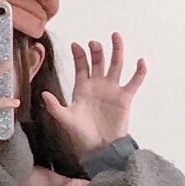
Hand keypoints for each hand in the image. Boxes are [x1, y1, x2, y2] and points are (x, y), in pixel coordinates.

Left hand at [40, 32, 145, 160]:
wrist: (100, 149)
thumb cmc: (82, 136)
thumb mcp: (66, 120)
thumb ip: (55, 107)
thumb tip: (43, 94)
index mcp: (82, 88)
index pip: (81, 66)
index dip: (78, 55)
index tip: (75, 44)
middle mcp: (98, 85)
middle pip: (98, 61)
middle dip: (96, 50)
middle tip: (93, 43)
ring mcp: (112, 90)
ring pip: (116, 65)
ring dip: (117, 50)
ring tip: (116, 36)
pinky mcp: (125, 98)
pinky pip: (134, 82)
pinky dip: (139, 72)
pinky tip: (141, 61)